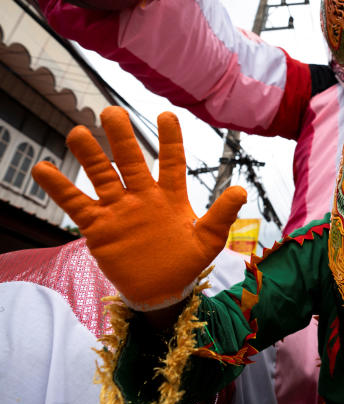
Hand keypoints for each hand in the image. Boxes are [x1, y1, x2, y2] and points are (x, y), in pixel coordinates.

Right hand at [32, 107, 246, 309]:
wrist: (162, 291)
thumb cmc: (187, 261)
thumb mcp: (208, 239)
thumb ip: (221, 215)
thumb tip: (241, 190)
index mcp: (171, 196)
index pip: (171, 161)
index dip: (170, 140)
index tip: (167, 115)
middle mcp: (143, 196)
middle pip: (131, 161)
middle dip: (122, 137)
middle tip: (111, 112)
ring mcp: (119, 209)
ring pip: (102, 176)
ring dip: (90, 155)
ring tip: (78, 132)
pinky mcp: (99, 227)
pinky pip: (76, 204)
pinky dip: (60, 187)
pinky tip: (42, 168)